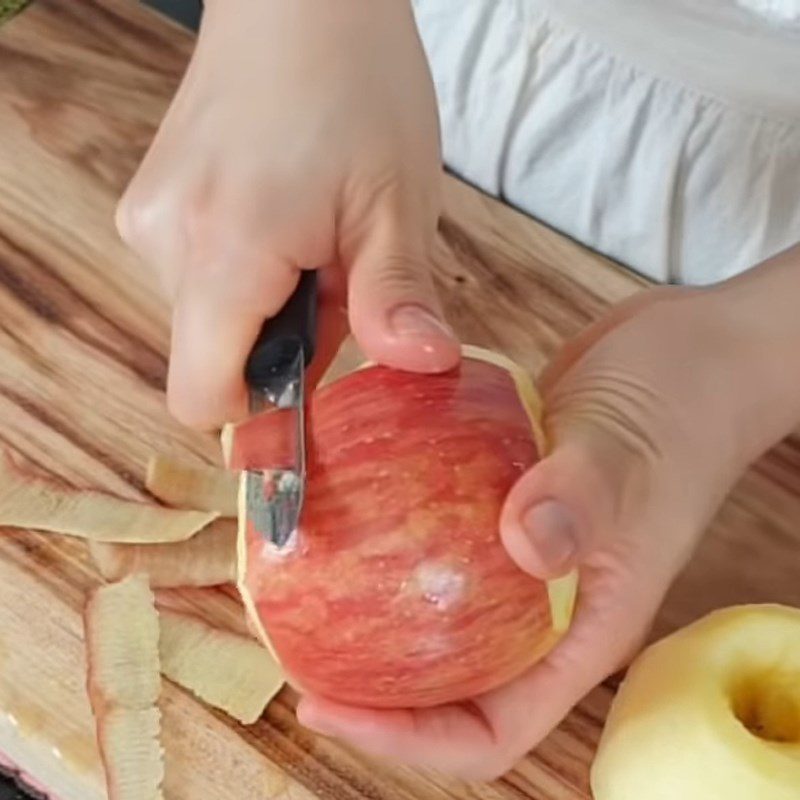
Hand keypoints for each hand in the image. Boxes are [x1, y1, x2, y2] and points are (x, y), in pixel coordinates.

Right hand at [116, 0, 458, 428]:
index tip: (317, 399)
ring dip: (269, 312)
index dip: (262, 417)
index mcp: (225, 252)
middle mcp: (166, 242)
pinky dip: (248, 279)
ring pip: (208, 321)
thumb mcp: (395, 199)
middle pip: (212, 362)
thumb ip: (396, 295)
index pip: (203, 398)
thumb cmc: (355, 80)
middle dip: (282, 352)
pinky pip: (198, 279)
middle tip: (342, 290)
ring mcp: (151, 218)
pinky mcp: (155, 202)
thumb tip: (422, 366)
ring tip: (319, 246)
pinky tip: (289, 228)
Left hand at [296, 268, 799, 779]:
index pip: (492, 727)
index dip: (407, 737)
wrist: (689, 351)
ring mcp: (517, 549)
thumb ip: (581, 497)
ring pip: (437, 606)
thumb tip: (524, 545)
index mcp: (581, 625)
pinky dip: (389, 524)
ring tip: (304, 577)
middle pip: (446, 678)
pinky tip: (345, 492)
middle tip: (294, 642)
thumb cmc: (680, 408)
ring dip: (371, 603)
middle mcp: (542, 600)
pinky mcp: (499, 497)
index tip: (327, 704)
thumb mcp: (628, 450)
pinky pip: (435, 529)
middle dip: (369, 680)